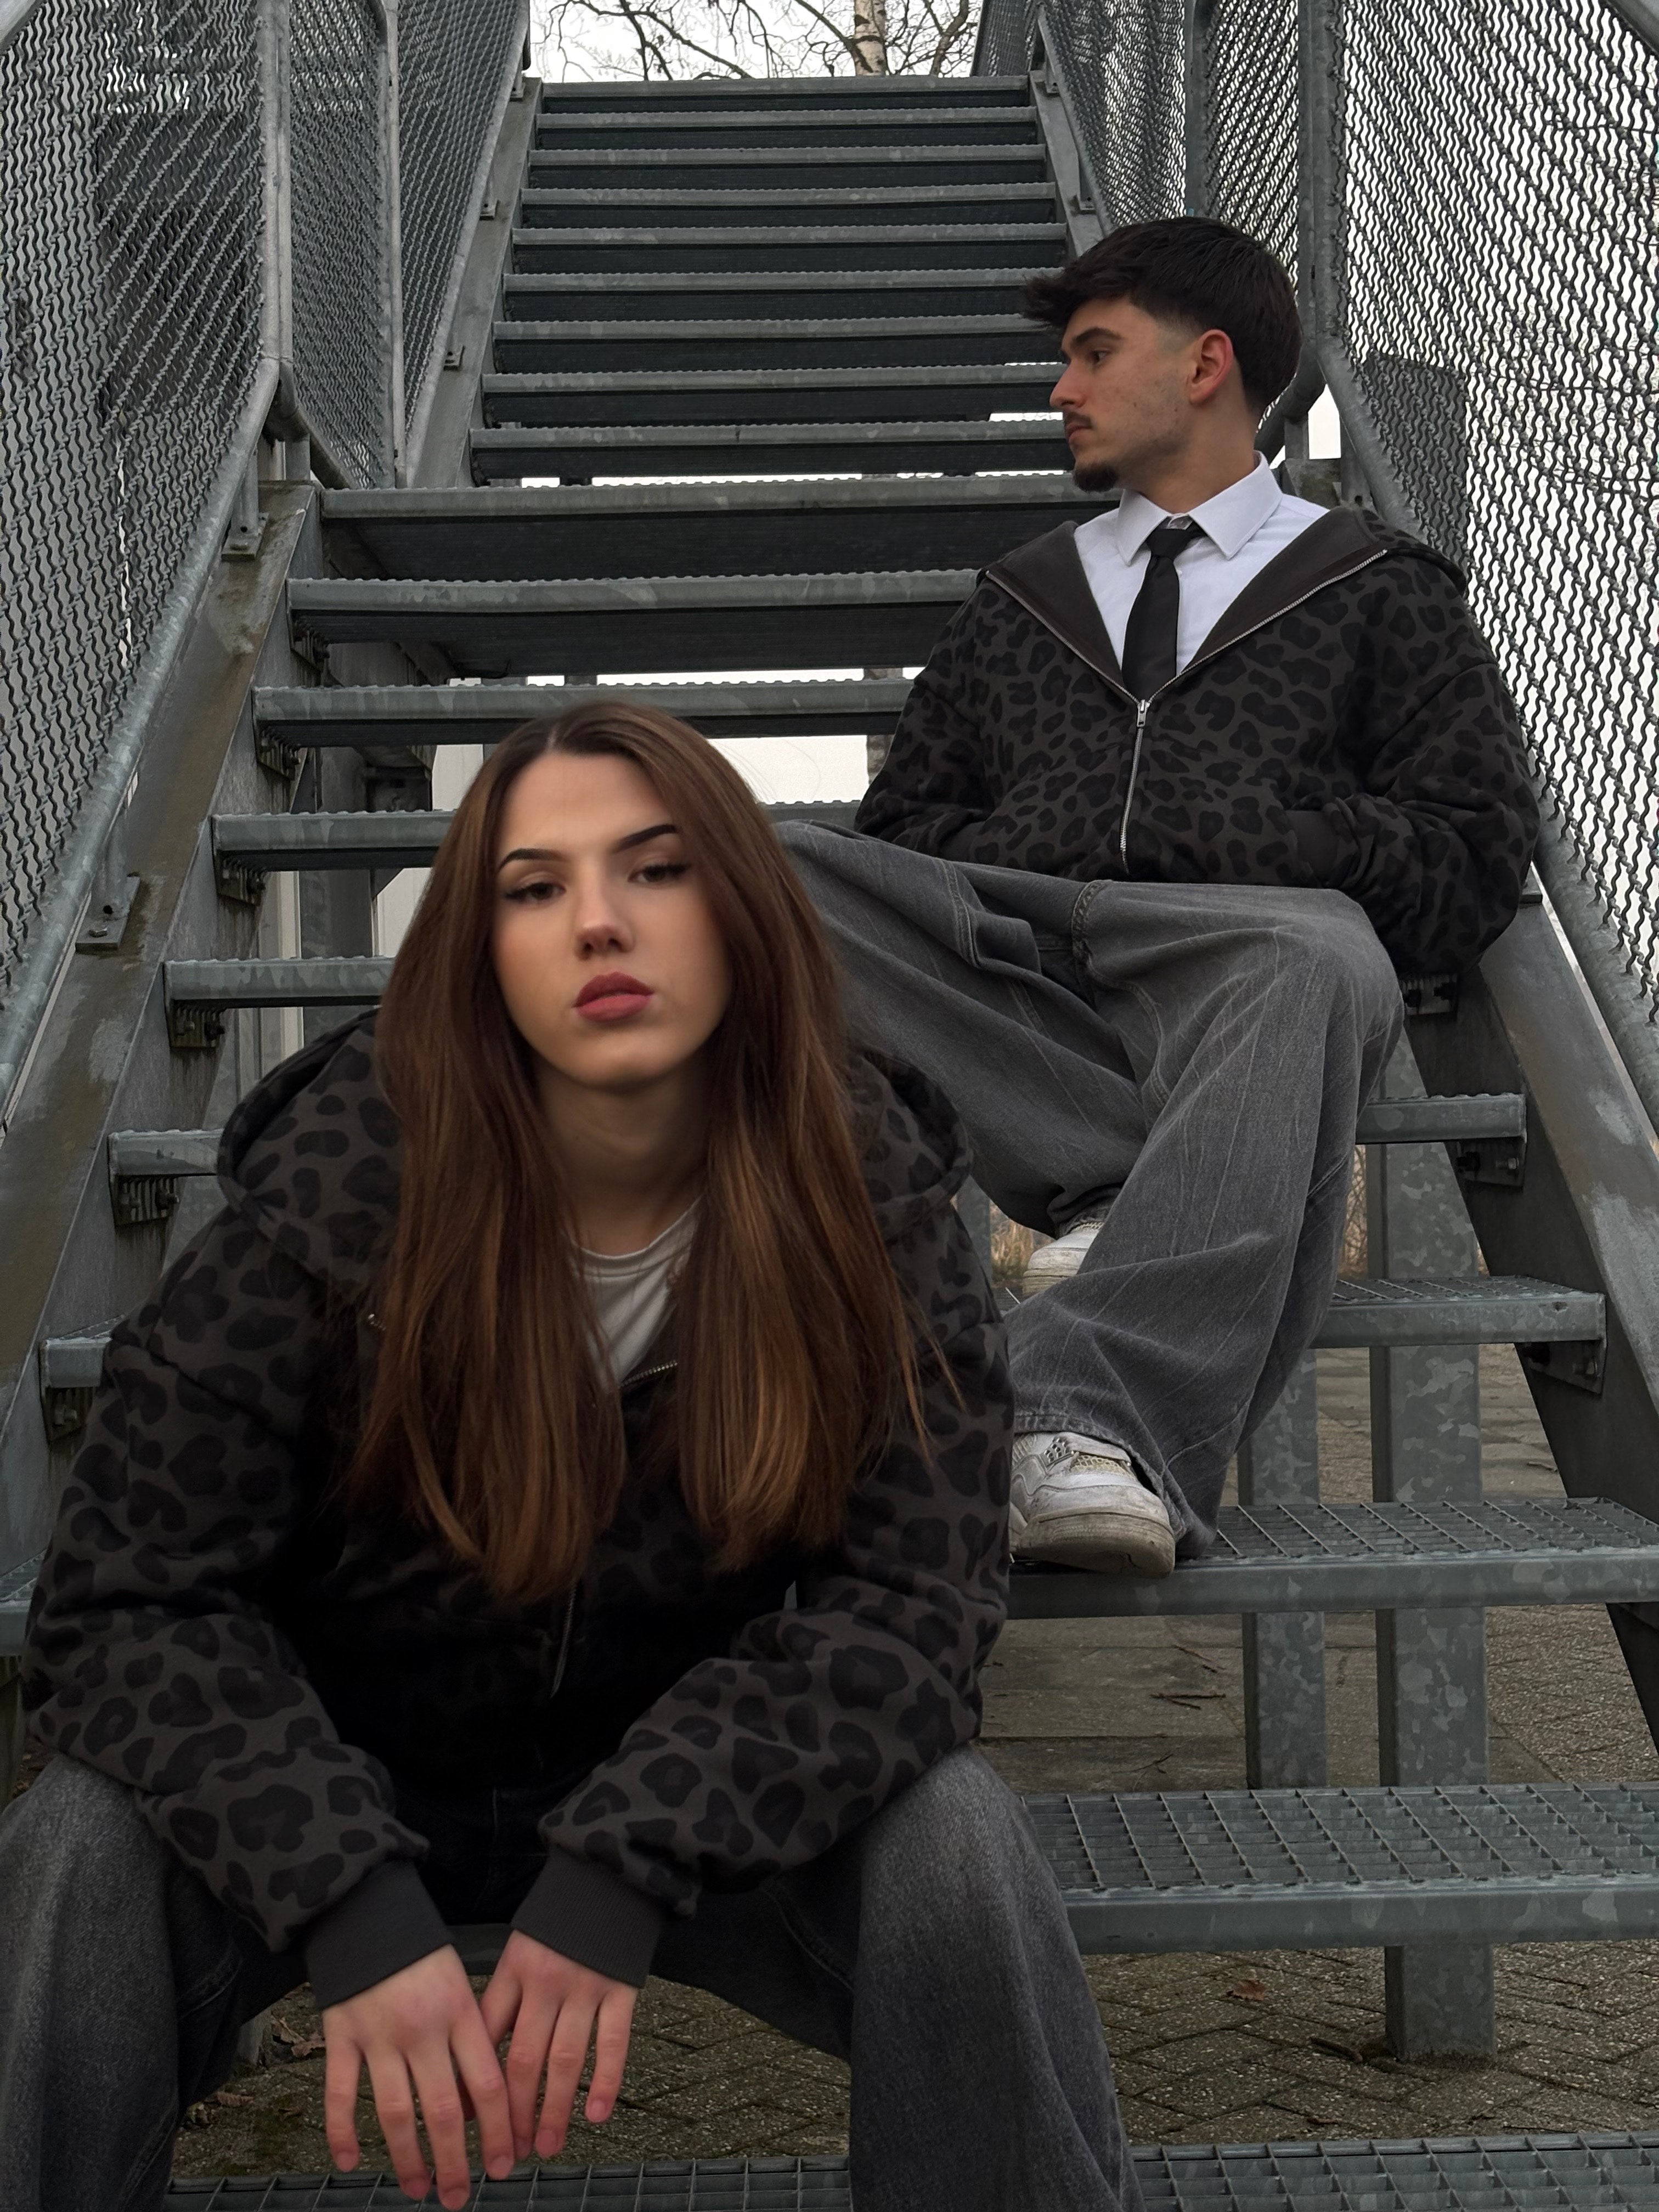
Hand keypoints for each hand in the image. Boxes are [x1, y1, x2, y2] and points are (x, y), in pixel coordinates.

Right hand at [323, 1945, 513, 2206]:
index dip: (498, 2131)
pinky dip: (342, 2132)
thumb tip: (479, 2103)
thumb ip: (471, 2037)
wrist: (369, 1910)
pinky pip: (340, 2094)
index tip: (503, 2165)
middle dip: (454, 2162)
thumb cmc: (421, 1952)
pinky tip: (351, 2162)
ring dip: (407, 2159)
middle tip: (460, 2196)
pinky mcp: (341, 2035)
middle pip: (442, 2110)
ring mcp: (378, 2034)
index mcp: (460, 2012)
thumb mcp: (460, 1984)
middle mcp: (422, 2028)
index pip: (488, 2084)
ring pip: (394, 2112)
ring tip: (417, 2189)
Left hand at [480, 1928, 638, 2159]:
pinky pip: (613, 2042)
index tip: (470, 2124)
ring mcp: (586, 1986)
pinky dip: (605, 2081)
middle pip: (522, 2059)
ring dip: (554, 2109)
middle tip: (509, 2152)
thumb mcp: (519, 1950)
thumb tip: (477, 2060)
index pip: (487, 2038)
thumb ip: (503, 1999)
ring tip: (547, 2145)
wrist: (608, 1873)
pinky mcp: (621, 1988)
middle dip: (513, 2113)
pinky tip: (597, 2113)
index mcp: (515, 1971)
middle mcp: (546, 1983)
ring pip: (564, 2060)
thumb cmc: (559, 1920)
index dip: (477, 2083)